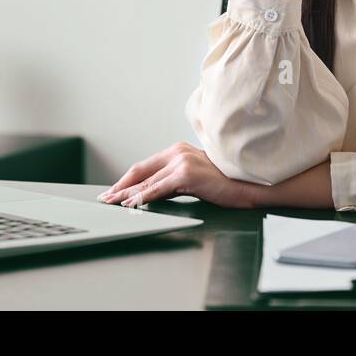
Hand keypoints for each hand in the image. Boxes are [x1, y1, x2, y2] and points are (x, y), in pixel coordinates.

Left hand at [99, 142, 255, 208]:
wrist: (249, 183)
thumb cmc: (225, 182)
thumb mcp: (195, 178)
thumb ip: (173, 182)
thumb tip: (152, 193)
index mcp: (179, 151)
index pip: (146, 166)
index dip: (128, 179)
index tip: (115, 190)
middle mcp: (177, 152)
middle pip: (141, 171)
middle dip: (121, 186)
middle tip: (105, 197)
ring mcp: (181, 162)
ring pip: (146, 181)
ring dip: (126, 194)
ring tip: (112, 203)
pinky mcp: (186, 175)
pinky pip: (158, 189)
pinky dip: (142, 197)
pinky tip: (131, 204)